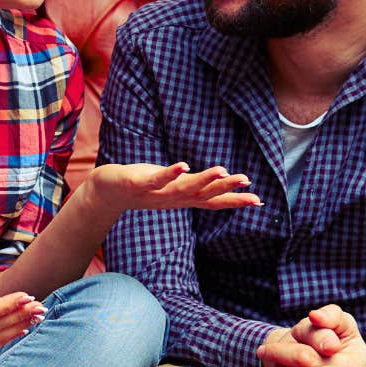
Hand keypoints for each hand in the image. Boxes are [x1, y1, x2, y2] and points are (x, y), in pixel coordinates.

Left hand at [83, 162, 260, 215]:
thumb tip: (223, 181)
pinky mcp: (138, 184)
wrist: (107, 193)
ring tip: (222, 170)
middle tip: (247, 182)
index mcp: (183, 198)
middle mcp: (173, 199)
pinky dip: (170, 174)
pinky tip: (183, 165)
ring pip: (184, 188)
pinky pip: (156, 179)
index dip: (234, 201)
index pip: (213, 201)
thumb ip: (198, 187)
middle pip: (203, 195)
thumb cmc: (145, 186)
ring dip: (203, 180)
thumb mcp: (175, 188)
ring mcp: (156, 193)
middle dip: (226, 189)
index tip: (258, 200)